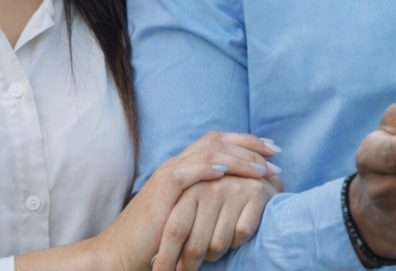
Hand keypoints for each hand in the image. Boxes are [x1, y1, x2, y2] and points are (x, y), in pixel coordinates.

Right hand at [90, 131, 277, 270]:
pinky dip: (205, 169)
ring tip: (259, 169)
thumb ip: (209, 199)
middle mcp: (175, 165)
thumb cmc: (158, 239)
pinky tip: (225, 172)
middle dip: (249, 147)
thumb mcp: (189, 213)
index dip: (246, 141)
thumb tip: (244, 196)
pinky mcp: (159, 193)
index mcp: (183, 167)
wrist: (121, 254)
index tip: (273, 150)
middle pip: (216, 142)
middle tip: (274, 158)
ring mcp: (166, 177)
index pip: (218, 141)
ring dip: (236, 159)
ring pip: (205, 153)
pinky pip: (184, 173)